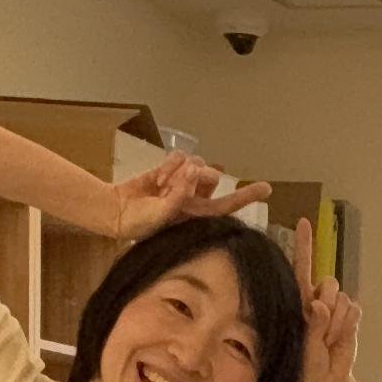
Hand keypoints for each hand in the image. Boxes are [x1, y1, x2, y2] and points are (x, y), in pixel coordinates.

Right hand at [107, 152, 270, 244]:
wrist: (115, 212)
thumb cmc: (138, 223)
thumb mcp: (161, 215)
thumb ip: (179, 194)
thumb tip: (193, 169)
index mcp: (197, 216)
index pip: (228, 205)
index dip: (246, 196)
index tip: (267, 188)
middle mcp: (194, 199)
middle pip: (213, 178)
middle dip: (200, 177)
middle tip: (178, 184)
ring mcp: (182, 183)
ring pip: (197, 164)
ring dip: (179, 171)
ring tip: (162, 186)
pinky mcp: (169, 170)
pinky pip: (180, 157)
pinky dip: (170, 163)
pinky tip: (158, 177)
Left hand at [291, 219, 363, 381]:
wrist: (329, 381)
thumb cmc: (307, 365)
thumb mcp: (304, 345)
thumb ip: (312, 324)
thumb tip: (318, 304)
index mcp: (300, 301)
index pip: (301, 268)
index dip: (304, 245)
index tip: (304, 222)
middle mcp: (318, 299)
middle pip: (328, 283)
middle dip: (328, 307)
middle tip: (322, 332)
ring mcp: (336, 307)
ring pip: (343, 298)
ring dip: (338, 322)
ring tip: (329, 340)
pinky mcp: (352, 315)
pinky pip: (355, 309)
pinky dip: (349, 325)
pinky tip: (340, 338)